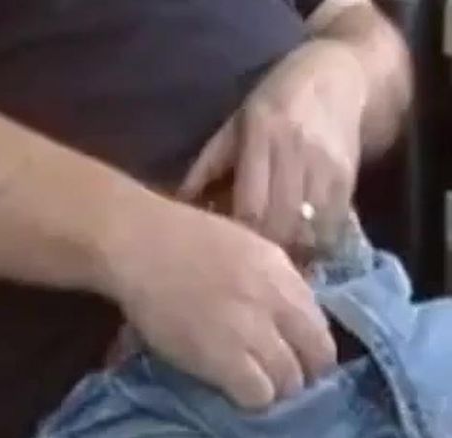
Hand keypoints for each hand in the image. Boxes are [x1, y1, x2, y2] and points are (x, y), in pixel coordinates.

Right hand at [100, 200, 336, 408]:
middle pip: (316, 358)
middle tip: (276, 379)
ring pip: (290, 382)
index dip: (310, 350)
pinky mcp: (223, 358)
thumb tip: (287, 315)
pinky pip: (258, 394)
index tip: (294, 358)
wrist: (137, 243)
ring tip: (250, 386)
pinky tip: (230, 389)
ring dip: (274, 389)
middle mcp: (277, 302)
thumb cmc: (177, 240)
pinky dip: (250, 398)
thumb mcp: (243, 246)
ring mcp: (252, 331)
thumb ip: (270, 281)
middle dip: (300, 374)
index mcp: (283, 273)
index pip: (321, 327)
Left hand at [179, 40, 367, 251]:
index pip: (251, 204)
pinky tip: (302, 249)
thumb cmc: (274, 101)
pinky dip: (316, 243)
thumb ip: (208, 165)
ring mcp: (327, 166)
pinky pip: (334, 224)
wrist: (340, 76)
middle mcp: (296, 151)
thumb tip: (178, 204)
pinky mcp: (349, 177)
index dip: (241, 237)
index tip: (229, 254)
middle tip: (251, 269)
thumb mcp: (234, 125)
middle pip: (282, 221)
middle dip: (266, 251)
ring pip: (310, 228)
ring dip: (292, 253)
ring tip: (276, 265)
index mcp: (260, 137)